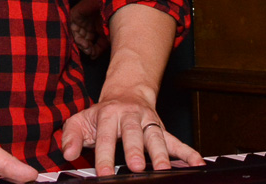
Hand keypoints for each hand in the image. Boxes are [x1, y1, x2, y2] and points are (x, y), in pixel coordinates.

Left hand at [60, 89, 203, 175]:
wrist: (126, 92)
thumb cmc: (102, 114)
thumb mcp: (81, 119)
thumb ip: (72, 135)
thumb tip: (68, 153)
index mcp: (108, 114)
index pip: (105, 136)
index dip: (103, 155)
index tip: (103, 173)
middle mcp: (130, 116)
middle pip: (133, 133)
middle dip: (136, 150)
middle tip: (137, 166)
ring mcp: (148, 122)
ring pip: (156, 136)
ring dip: (160, 153)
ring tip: (163, 169)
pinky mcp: (162, 129)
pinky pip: (176, 140)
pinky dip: (188, 152)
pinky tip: (198, 163)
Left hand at [69, 0, 109, 58]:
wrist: (111, 4)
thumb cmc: (112, 19)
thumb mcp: (107, 37)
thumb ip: (99, 48)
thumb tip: (92, 57)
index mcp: (95, 29)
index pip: (89, 43)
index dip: (91, 50)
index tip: (93, 54)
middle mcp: (87, 25)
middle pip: (82, 40)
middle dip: (85, 48)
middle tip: (89, 51)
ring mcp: (80, 20)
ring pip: (76, 36)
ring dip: (81, 44)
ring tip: (86, 46)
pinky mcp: (75, 15)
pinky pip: (71, 28)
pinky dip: (76, 36)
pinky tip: (82, 40)